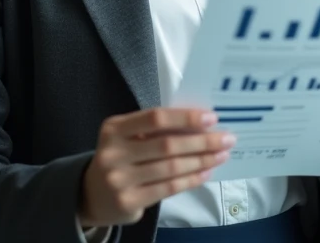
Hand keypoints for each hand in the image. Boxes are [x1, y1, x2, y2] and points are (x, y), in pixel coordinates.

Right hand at [78, 107, 235, 227]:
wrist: (93, 195)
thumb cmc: (120, 157)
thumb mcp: (127, 137)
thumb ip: (155, 130)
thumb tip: (199, 124)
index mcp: (114, 128)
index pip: (155, 118)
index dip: (185, 117)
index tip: (211, 118)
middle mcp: (113, 152)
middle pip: (167, 144)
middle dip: (202, 141)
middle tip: (227, 139)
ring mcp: (119, 179)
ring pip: (171, 168)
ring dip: (201, 160)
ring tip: (221, 155)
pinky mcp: (129, 201)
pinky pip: (168, 188)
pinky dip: (191, 179)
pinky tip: (206, 172)